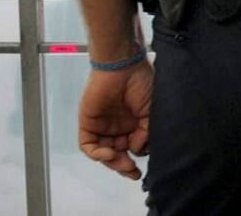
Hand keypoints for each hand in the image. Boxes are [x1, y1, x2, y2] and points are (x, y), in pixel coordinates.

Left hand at [78, 60, 153, 180]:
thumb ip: (146, 132)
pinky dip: (98, 154)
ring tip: (123, 163)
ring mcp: (103, 127)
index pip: (135, 147)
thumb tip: (139, 150)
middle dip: (125, 166)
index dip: (139, 156)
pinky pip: (89, 147)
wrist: (122, 67)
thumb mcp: (152, 110)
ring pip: (104, 154)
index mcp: (135, 123)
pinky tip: (109, 154)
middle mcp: (119, 127)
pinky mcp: (88, 125)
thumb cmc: (141, 82)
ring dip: (113, 162)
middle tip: (133, 173)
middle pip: (118, 154)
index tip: (146, 163)